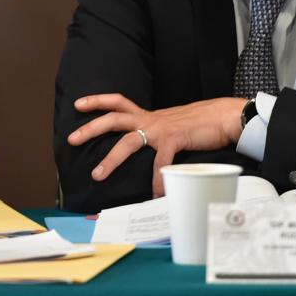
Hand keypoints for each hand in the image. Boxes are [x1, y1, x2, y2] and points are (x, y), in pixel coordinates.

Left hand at [67, 94, 244, 196]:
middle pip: (113, 119)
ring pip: (128, 141)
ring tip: (97, 174)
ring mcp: (161, 128)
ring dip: (111, 159)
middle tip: (71, 139)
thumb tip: (147, 145)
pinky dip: (156, 180)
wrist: (224, 116)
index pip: (117, 102)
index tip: (78, 104)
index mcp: (148, 115)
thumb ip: (156, 133)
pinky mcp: (174, 139)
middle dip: (90, 128)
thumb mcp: (171, 125)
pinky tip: (154, 194)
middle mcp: (150, 119)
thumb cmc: (199, 123)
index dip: (97, 101)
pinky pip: (160, 163)